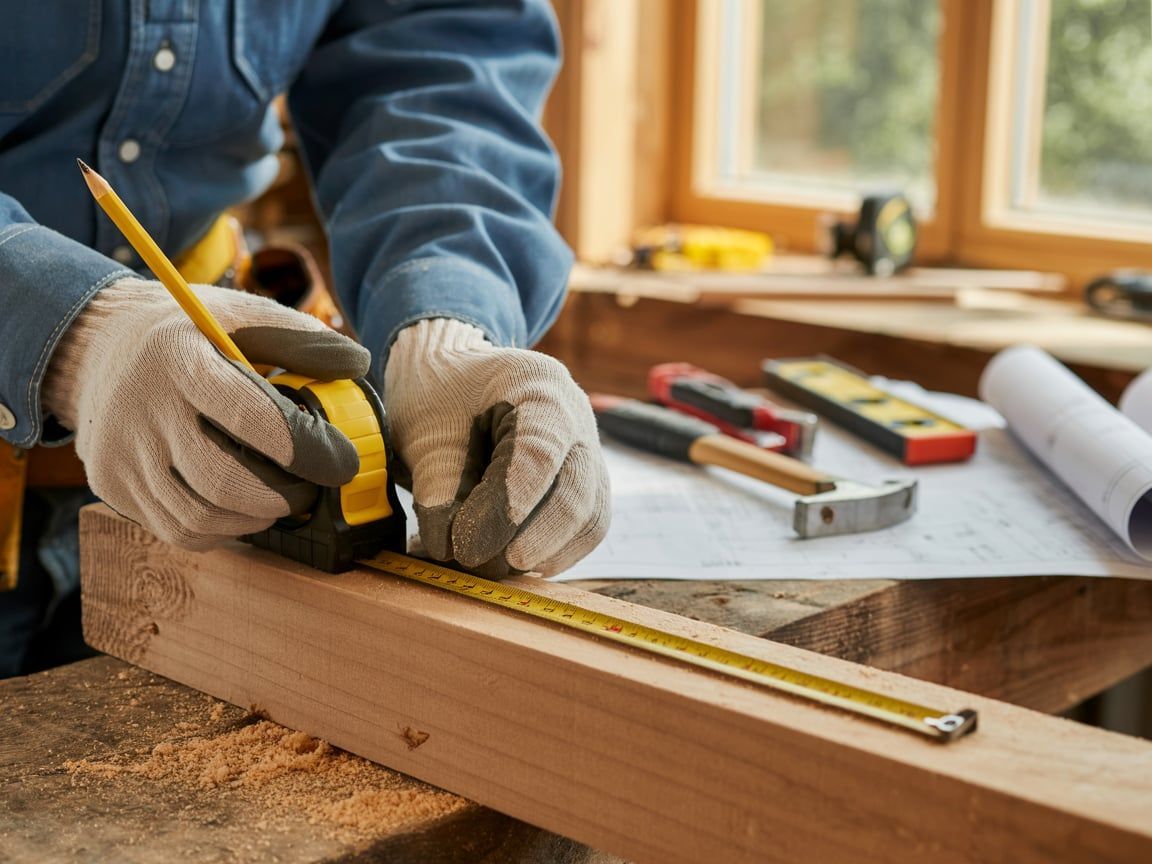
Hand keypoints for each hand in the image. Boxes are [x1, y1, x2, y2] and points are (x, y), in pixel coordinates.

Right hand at [43, 278, 369, 547]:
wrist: (95, 345)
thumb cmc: (184, 332)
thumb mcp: (240, 314)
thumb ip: (300, 337)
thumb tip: (357, 363)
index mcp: (178, 360)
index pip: (252, 418)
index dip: (308, 448)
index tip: (343, 461)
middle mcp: (141, 410)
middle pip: (224, 482)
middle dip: (284, 496)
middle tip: (311, 488)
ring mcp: (121, 455)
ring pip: (199, 517)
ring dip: (255, 518)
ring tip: (280, 498)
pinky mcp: (112, 486)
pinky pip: (176, 530)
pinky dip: (221, 530)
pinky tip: (241, 507)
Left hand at [384, 318, 609, 576]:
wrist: (455, 380)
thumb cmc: (440, 397)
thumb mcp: (425, 432)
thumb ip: (438, 487)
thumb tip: (449, 548)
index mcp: (539, 386)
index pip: (537, 454)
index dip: (506, 507)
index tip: (468, 546)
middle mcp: (577, 418)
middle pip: (575, 491)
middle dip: (529, 540)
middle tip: (476, 563)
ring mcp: (589, 451)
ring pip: (590, 518)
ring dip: (542, 553)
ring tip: (490, 566)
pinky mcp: (588, 483)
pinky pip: (587, 528)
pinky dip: (553, 553)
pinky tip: (513, 563)